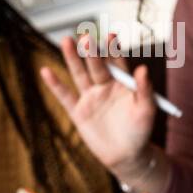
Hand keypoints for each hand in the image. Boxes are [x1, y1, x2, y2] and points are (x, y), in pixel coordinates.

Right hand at [40, 34, 155, 176]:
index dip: (113, 50)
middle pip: (96, 65)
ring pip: (80, 74)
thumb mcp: (146, 111)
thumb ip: (145, 90)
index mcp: (123, 83)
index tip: (111, 36)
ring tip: (66, 41)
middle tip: (86, 38)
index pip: (117, 62)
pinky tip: (46, 71)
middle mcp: (105, 85)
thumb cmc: (140, 131)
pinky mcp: (78, 112)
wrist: (126, 156)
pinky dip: (55, 85)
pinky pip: (65, 96)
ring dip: (72, 59)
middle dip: (91, 52)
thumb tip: (143, 69)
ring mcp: (90, 97)